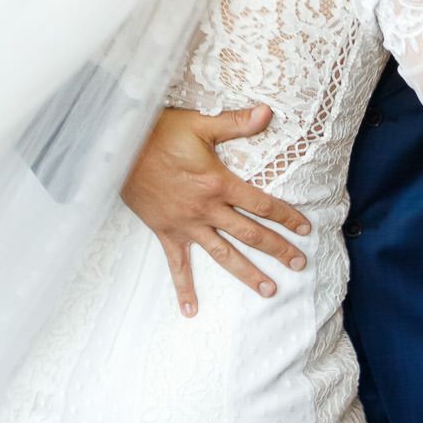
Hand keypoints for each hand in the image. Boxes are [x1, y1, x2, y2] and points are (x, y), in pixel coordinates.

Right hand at [122, 105, 311, 315]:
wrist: (117, 149)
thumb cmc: (158, 133)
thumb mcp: (200, 124)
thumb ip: (236, 123)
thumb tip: (267, 111)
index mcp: (218, 183)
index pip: (261, 204)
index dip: (286, 216)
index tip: (304, 228)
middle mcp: (206, 209)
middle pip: (250, 233)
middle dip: (277, 249)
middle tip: (299, 263)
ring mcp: (186, 225)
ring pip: (223, 254)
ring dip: (247, 274)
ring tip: (269, 290)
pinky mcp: (166, 232)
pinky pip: (177, 265)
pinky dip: (184, 289)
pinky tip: (191, 311)